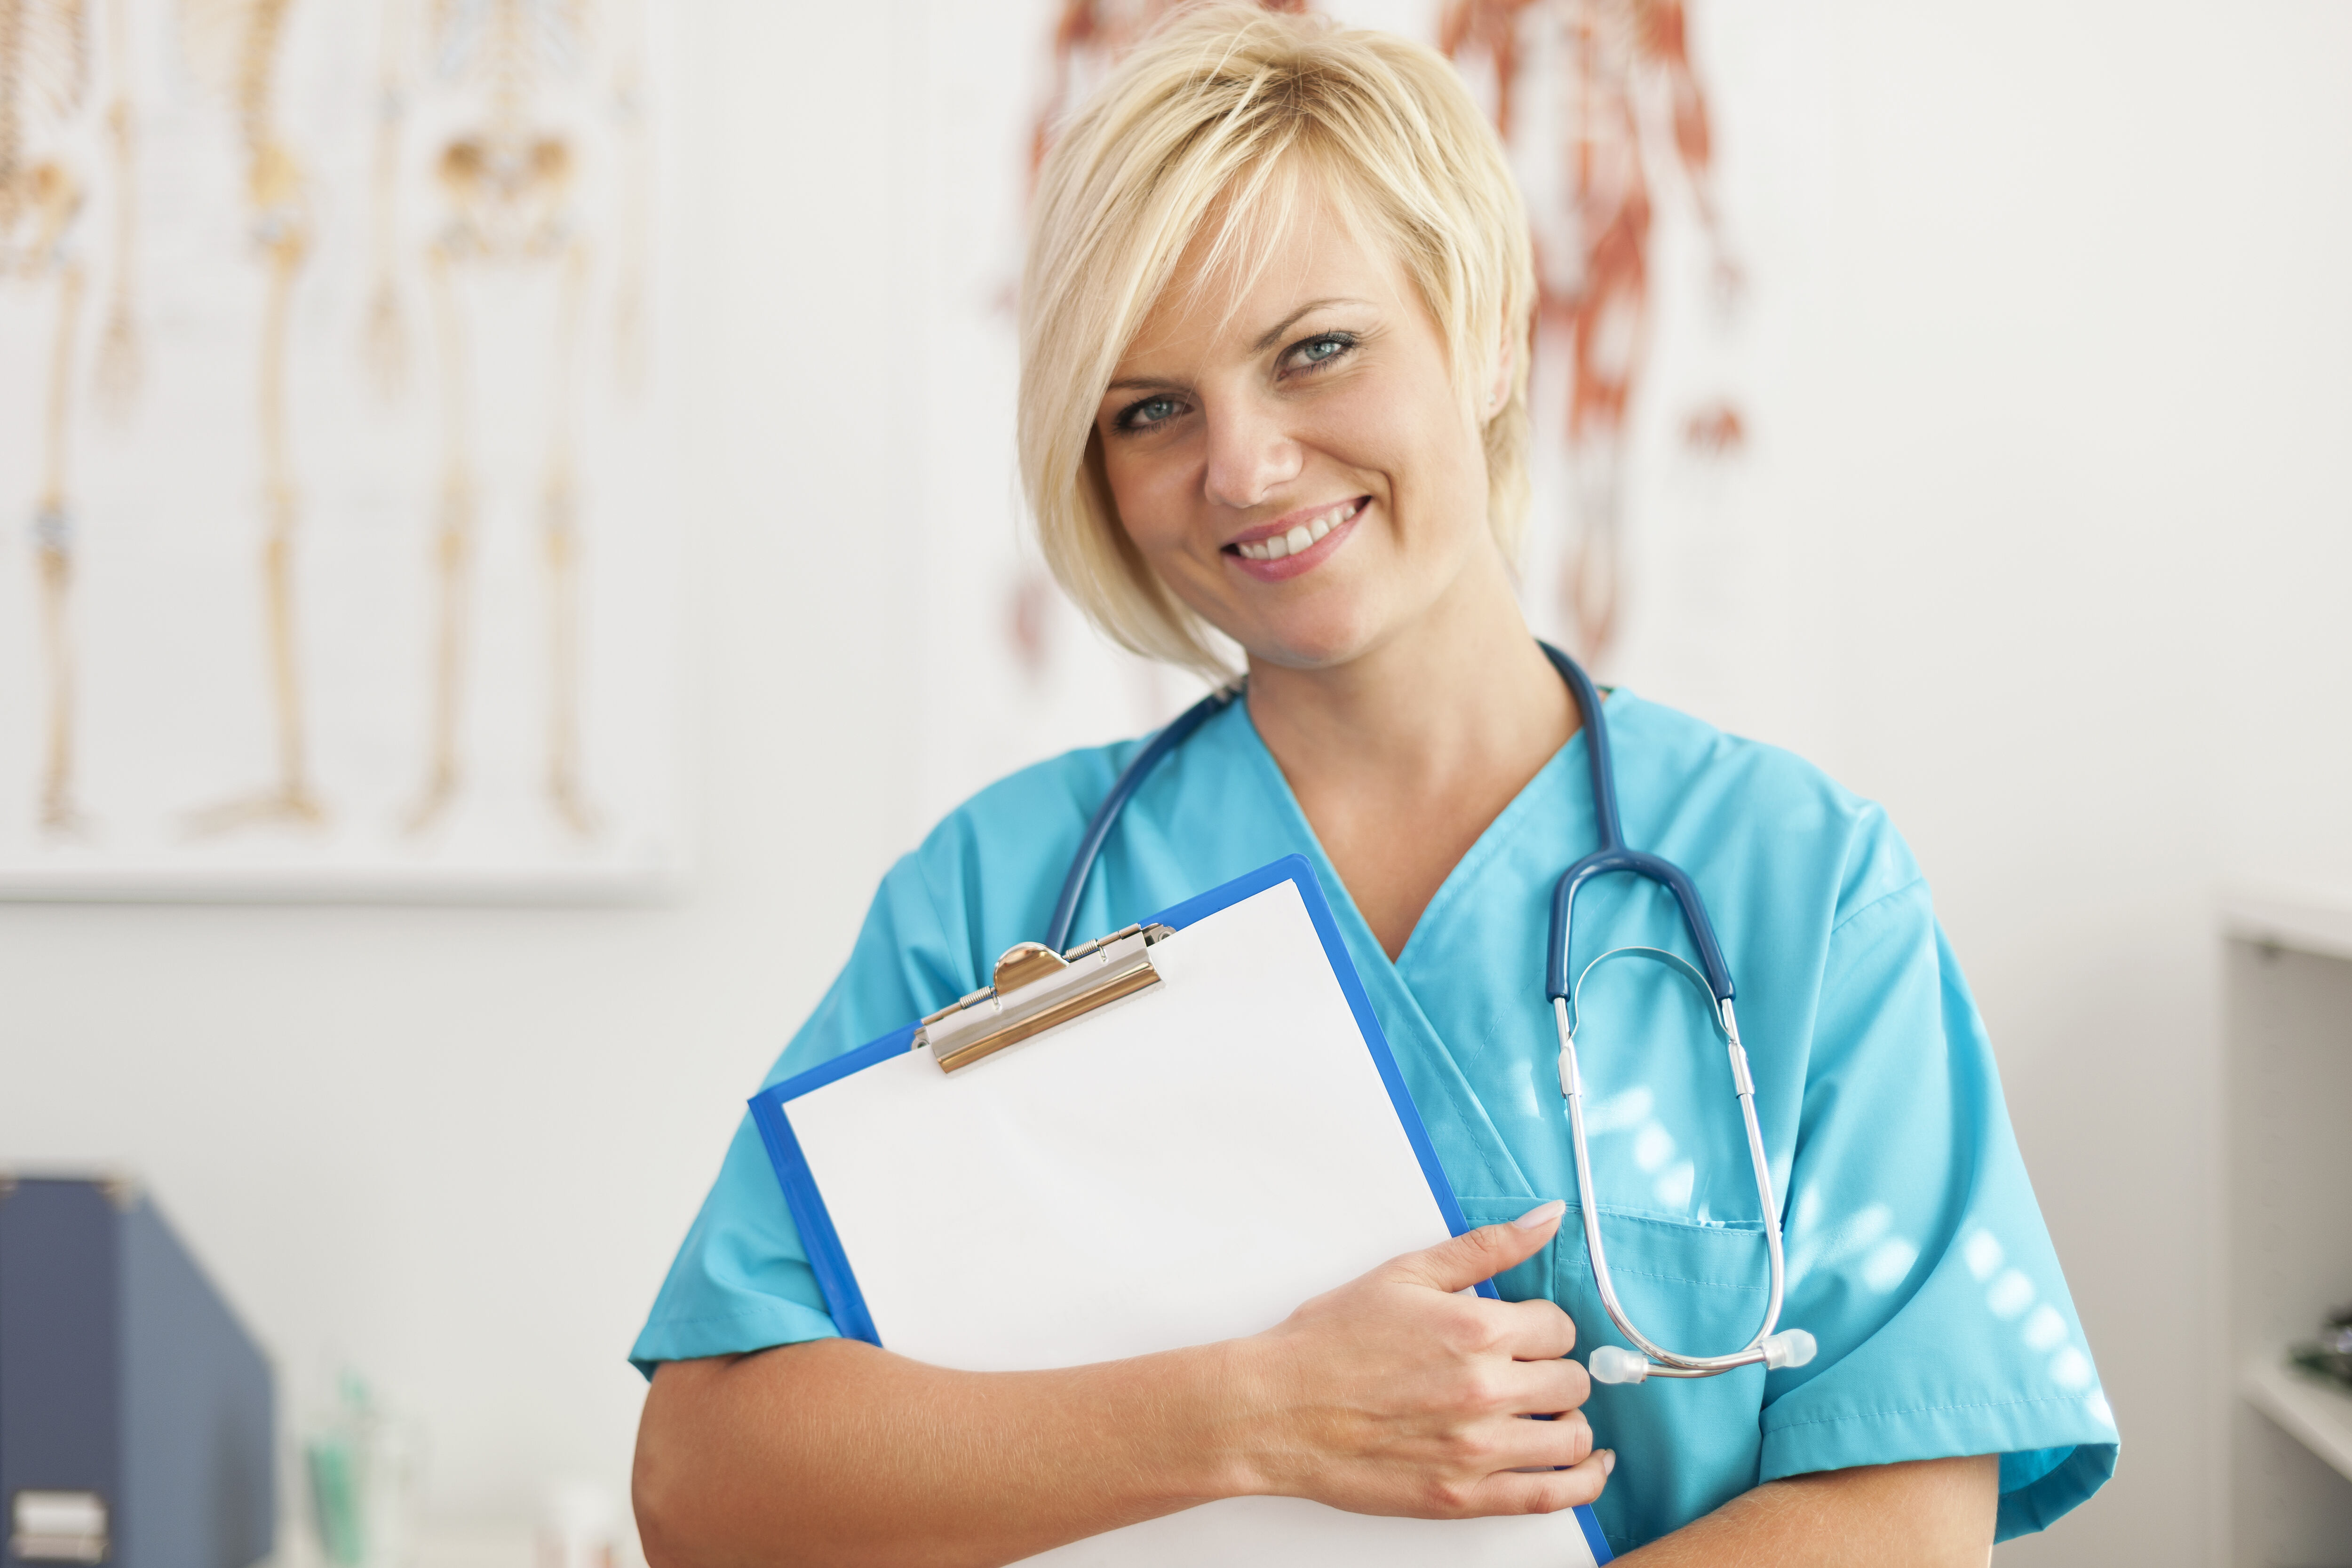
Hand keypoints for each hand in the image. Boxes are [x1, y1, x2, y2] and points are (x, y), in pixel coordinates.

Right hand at [1225, 1199, 1610, 1518]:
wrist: (1277, 1409)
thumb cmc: (1329, 1342)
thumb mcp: (1405, 1274)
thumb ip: (1486, 1247)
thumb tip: (1547, 1218)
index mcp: (1475, 1330)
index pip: (1558, 1327)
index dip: (1543, 1326)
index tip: (1527, 1332)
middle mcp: (1485, 1391)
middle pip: (1571, 1382)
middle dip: (1556, 1371)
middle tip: (1530, 1371)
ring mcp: (1477, 1450)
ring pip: (1572, 1438)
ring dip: (1570, 1422)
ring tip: (1550, 1414)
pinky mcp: (1464, 1497)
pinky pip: (1551, 1495)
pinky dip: (1583, 1481)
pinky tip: (1589, 1466)